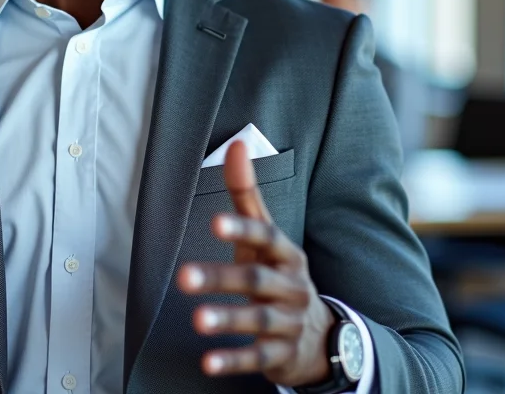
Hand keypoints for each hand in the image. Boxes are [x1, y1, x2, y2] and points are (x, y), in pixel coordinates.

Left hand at [177, 141, 334, 387]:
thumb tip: (237, 144)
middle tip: (183, 278)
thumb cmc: (280, 275)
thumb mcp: (267, 238)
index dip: (241, 230)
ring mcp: (287, 323)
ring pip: (257, 321)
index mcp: (286, 254)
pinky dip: (233, 360)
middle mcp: (290, 287)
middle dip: (220, 278)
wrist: (321, 336)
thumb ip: (247, 194)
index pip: (266, 238)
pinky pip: (257, 358)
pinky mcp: (281, 354)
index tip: (214, 222)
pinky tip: (208, 362)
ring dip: (227, 320)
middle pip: (255, 281)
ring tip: (197, 320)